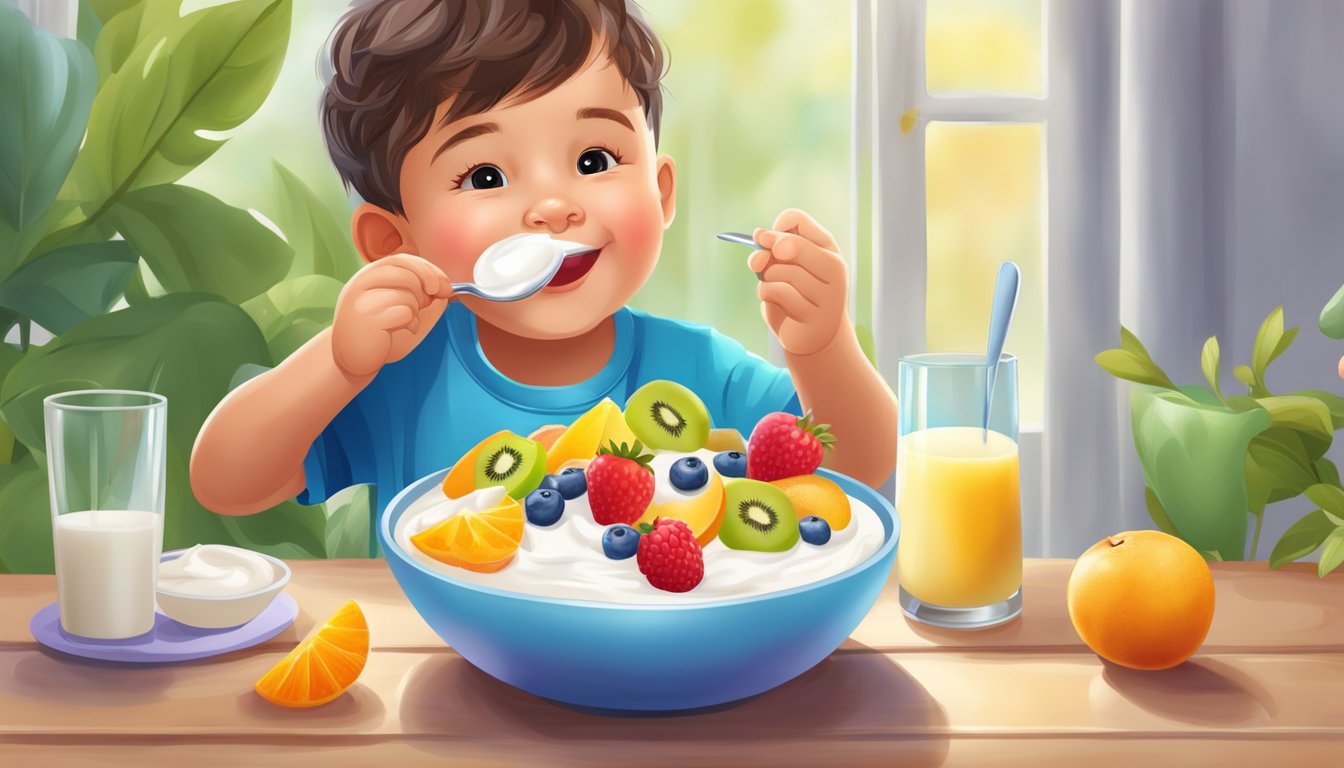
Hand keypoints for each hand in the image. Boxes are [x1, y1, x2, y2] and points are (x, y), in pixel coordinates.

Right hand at [331, 254, 453, 377]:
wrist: (354, 361)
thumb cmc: (382, 333)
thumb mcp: (406, 310)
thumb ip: (425, 297)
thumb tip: (447, 287)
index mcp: (370, 275)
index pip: (403, 259)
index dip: (429, 270)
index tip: (445, 286)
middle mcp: (362, 282)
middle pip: (407, 272)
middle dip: (426, 289)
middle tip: (425, 306)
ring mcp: (362, 298)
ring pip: (407, 293)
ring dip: (417, 311)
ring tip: (408, 321)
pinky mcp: (366, 318)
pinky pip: (404, 312)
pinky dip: (412, 323)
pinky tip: (402, 330)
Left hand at [749, 209, 849, 355]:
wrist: (811, 335)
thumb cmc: (796, 294)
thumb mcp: (784, 267)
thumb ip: (773, 249)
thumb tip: (760, 236)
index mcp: (828, 248)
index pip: (797, 219)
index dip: (775, 228)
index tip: (767, 241)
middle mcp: (835, 268)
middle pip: (792, 244)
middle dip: (768, 252)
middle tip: (760, 265)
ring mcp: (829, 293)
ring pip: (782, 271)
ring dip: (767, 279)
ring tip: (773, 288)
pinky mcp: (816, 316)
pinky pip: (778, 292)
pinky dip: (766, 294)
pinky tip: (774, 301)